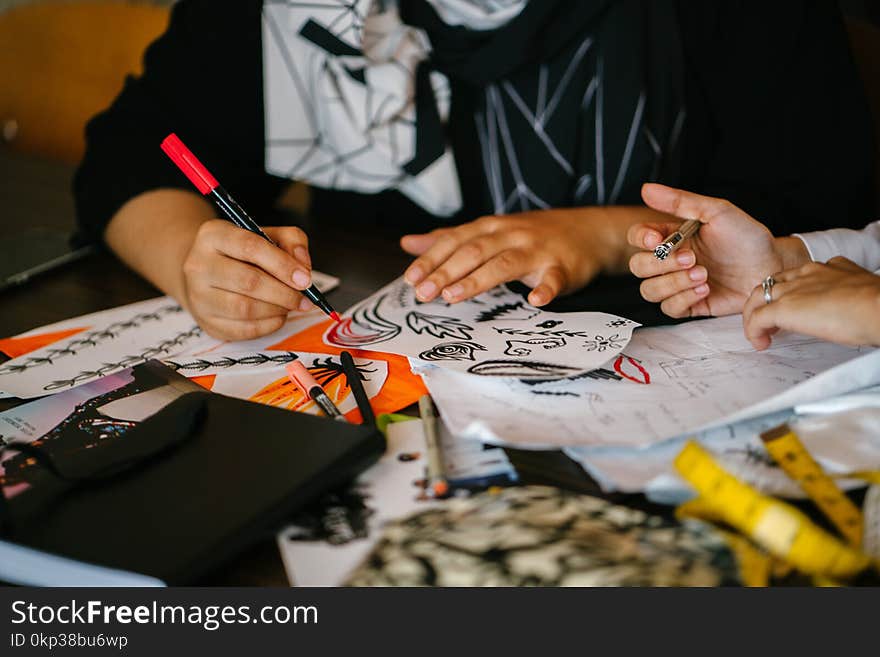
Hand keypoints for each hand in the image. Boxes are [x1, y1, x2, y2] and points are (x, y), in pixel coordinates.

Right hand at [181, 221, 314, 340]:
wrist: (207, 272)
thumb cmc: (242, 253)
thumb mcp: (266, 234)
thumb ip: (292, 240)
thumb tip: (303, 267)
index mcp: (213, 235)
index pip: (251, 247)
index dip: (283, 265)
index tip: (305, 279)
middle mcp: (198, 265)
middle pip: (249, 282)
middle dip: (284, 293)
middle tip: (304, 298)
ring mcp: (199, 296)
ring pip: (245, 309)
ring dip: (277, 309)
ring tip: (290, 304)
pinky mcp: (207, 322)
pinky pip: (244, 330)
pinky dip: (269, 325)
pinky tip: (278, 315)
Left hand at [400, 210, 602, 305]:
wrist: (589, 231)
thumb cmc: (532, 236)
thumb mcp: (488, 231)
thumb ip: (449, 239)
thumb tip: (408, 243)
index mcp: (490, 228)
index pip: (455, 241)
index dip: (431, 259)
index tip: (410, 279)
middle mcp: (510, 235)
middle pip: (474, 252)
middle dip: (446, 272)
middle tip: (423, 294)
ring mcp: (537, 250)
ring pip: (504, 264)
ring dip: (478, 280)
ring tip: (453, 297)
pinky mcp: (562, 267)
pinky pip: (553, 278)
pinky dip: (545, 289)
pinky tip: (535, 300)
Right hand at [628, 184, 806, 317]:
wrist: (772, 267)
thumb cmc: (747, 238)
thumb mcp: (717, 211)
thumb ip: (680, 201)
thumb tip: (647, 189)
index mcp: (672, 236)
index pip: (638, 237)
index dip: (641, 239)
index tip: (657, 240)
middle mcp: (671, 261)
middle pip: (638, 266)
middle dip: (661, 264)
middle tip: (692, 258)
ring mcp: (678, 284)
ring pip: (649, 290)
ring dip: (672, 283)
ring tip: (703, 275)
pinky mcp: (689, 305)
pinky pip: (668, 309)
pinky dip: (683, 299)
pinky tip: (705, 289)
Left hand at [742, 257, 879, 349]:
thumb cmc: (878, 305)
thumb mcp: (859, 292)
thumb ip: (844, 294)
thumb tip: (844, 308)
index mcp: (826, 268)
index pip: (794, 276)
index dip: (787, 293)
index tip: (791, 308)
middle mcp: (806, 273)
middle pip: (772, 284)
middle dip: (765, 302)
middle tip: (768, 323)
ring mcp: (793, 289)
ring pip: (758, 297)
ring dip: (755, 316)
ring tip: (761, 334)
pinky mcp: (784, 308)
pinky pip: (757, 319)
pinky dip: (753, 331)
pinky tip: (761, 343)